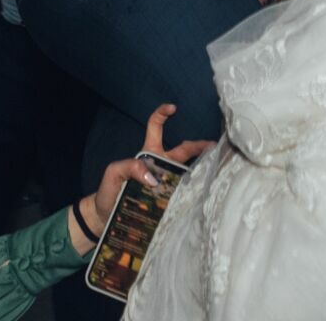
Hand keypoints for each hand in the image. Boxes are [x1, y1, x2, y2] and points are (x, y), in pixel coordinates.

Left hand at [71, 104, 213, 251]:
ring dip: (202, 169)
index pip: (156, 128)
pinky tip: (207, 192)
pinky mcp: (169, 202)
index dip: (162, 114)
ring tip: (219, 169)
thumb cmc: (109, 191)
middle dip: (200, 145)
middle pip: (183, 150)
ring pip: (188, 172)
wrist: (106, 219)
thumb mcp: (114, 173)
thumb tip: (152, 177)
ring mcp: (167, 183)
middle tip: (215, 147)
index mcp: (148, 154)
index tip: (173, 108)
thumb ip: (129, 166)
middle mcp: (161, 166)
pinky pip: (184, 194)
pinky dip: (196, 192)